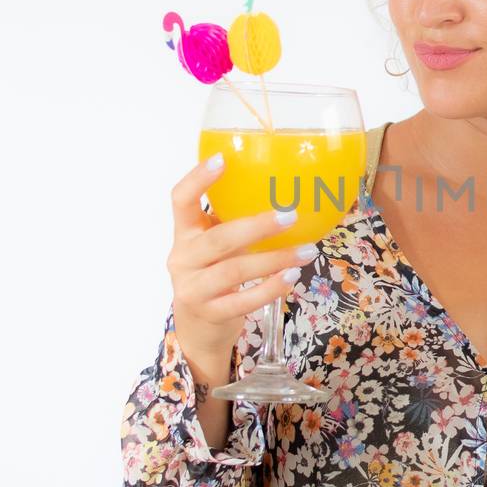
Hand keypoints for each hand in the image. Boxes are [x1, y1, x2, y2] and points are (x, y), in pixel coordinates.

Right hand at [165, 153, 311, 383]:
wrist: (198, 328)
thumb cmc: (214, 273)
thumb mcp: (216, 244)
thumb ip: (234, 221)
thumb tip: (285, 189)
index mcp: (185, 233)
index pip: (180, 200)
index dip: (197, 178)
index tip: (222, 159)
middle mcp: (183, 258)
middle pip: (218, 239)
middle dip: (256, 226)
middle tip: (290, 215)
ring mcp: (193, 289)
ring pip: (234, 271)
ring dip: (274, 260)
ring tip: (307, 251)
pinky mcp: (209, 314)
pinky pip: (242, 301)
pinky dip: (270, 288)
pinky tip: (292, 277)